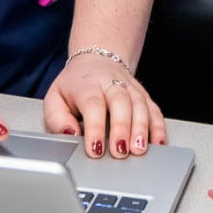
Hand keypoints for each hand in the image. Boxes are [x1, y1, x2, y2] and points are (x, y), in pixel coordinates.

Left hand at [43, 54, 166, 157]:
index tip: (95, 149)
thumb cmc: (74, 86)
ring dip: (142, 128)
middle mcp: (111, 83)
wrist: (95, 61)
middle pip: (121, 101)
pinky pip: (154, 110)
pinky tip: (158, 143)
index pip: (93, 104)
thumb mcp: (54, 98)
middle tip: (120, 151)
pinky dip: (158, 127)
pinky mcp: (144, 95)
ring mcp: (130, 87)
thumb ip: (57, 119)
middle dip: (122, 128)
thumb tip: (69, 135)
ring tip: (139, 149)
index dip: (95, 127)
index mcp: (86, 84)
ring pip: (140, 104)